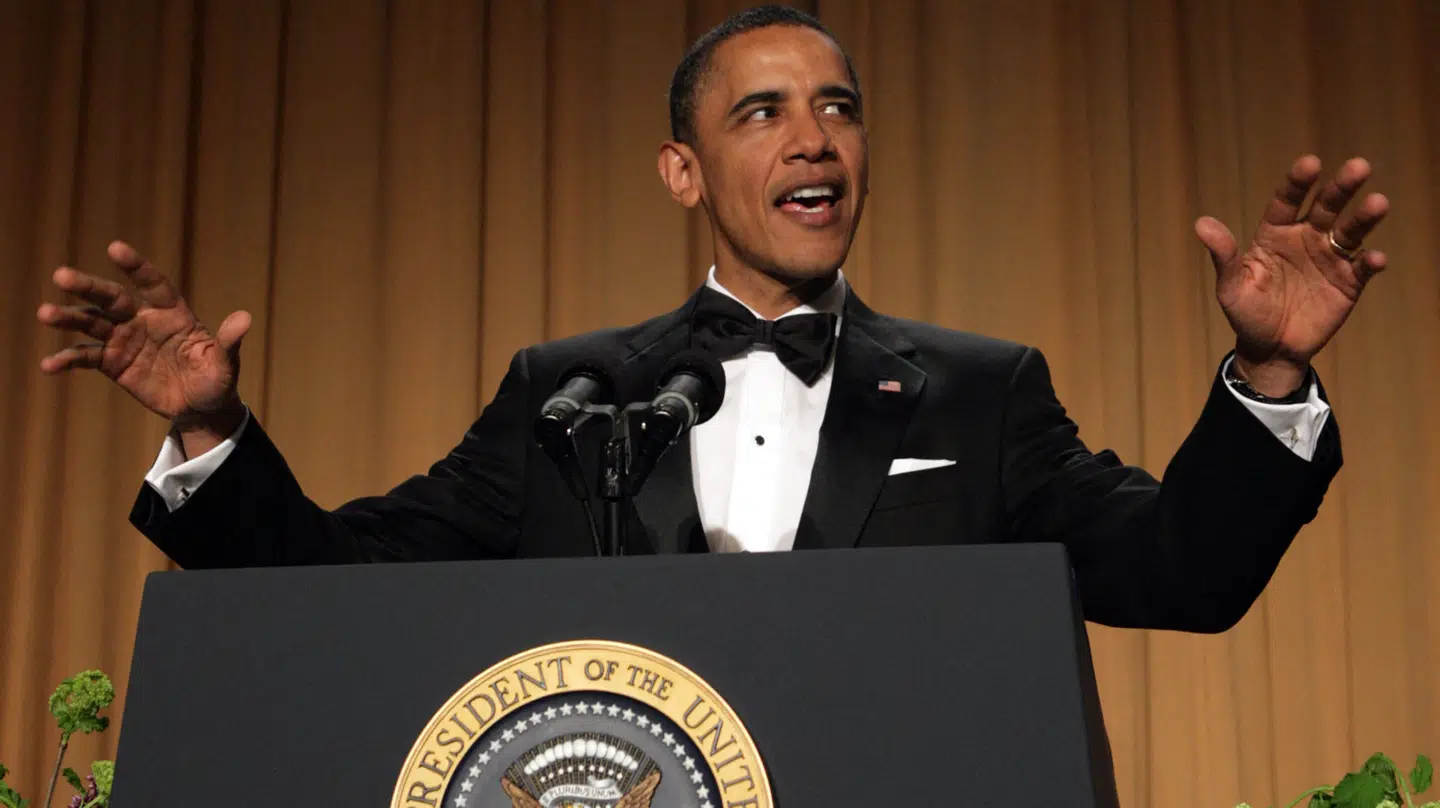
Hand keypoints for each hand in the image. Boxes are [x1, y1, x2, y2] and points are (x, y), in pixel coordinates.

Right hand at [37, 241, 249, 440]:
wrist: (201, 407)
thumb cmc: (217, 380)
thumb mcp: (226, 365)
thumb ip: (230, 342)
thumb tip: (245, 319)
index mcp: (173, 313)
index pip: (152, 283)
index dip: (135, 266)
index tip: (115, 248)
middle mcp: (144, 320)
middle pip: (113, 298)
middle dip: (89, 287)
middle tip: (62, 275)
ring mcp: (126, 340)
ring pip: (93, 323)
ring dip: (69, 318)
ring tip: (46, 313)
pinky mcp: (114, 364)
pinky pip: (87, 358)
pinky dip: (68, 360)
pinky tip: (49, 365)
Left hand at [1195, 155, 1388, 395]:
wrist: (1270, 348)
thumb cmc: (1246, 313)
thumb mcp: (1230, 287)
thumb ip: (1223, 256)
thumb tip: (1202, 224)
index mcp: (1275, 234)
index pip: (1286, 201)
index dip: (1297, 183)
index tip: (1310, 163)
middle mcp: (1306, 239)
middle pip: (1326, 207)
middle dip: (1341, 187)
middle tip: (1359, 166)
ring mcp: (1329, 258)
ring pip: (1350, 231)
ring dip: (1364, 217)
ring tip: (1378, 203)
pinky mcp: (1348, 282)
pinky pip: (1362, 268)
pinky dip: (1371, 262)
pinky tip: (1375, 258)